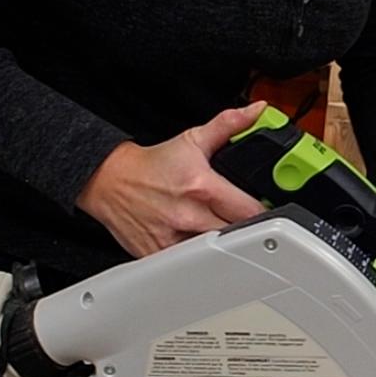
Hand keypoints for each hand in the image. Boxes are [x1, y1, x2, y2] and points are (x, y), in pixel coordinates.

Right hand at [76, 102, 266, 257]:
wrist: (111, 180)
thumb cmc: (153, 165)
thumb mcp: (193, 139)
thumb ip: (229, 124)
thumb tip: (257, 110)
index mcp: (203, 187)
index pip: (251, 211)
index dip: (264, 212)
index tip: (264, 210)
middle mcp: (189, 216)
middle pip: (237, 236)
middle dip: (244, 230)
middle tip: (239, 221)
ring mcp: (174, 239)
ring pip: (214, 255)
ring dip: (221, 247)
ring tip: (217, 231)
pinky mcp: (159, 255)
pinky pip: (188, 266)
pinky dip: (196, 259)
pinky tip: (195, 244)